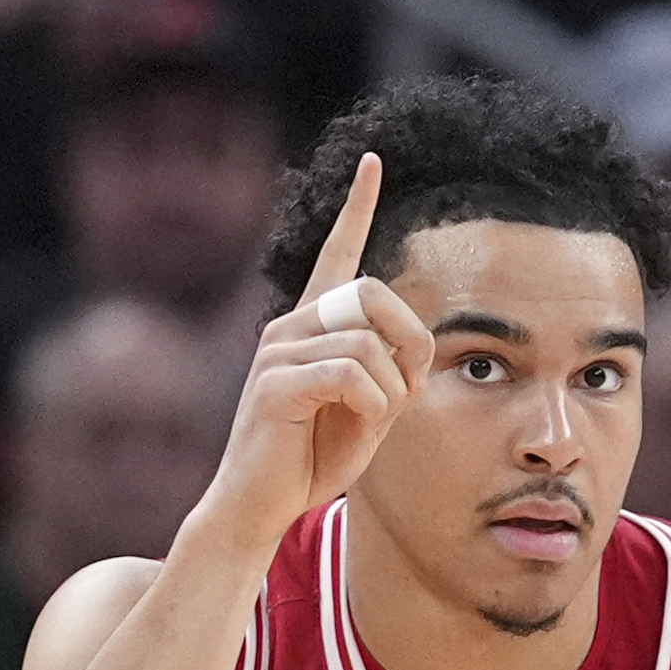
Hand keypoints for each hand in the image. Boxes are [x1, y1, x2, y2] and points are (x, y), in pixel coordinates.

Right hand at [199, 153, 434, 552]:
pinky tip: (359, 424)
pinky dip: (372, 404)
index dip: (357, 208)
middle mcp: (289, 327)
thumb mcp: (366, 415)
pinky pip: (349, 374)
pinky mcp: (275, 384)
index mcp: (310, 327)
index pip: (336, 255)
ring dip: (393, 389)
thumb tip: (411, 355)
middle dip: (411, 340)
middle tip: (411, 388)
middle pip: (373, 293)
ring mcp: (278, 352)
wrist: (259, 507)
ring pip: (368, 342)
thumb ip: (388, 376)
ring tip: (376, 421)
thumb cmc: (309, 463)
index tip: (373, 162)